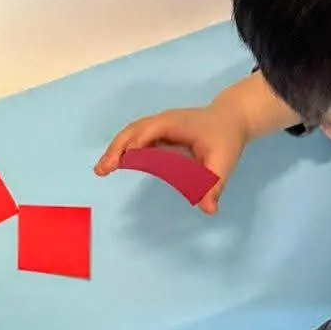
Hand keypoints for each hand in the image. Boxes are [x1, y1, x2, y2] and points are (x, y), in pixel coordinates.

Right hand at [95, 103, 246, 214]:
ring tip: (101, 171)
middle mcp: (163, 122)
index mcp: (177, 124)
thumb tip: (209, 210)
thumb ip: (214, 186)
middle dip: (117, 148)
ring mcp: (158, 126)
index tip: (127, 160)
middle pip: (134, 130)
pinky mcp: (156, 133)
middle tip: (102, 170)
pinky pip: (135, 139)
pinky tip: (114, 165)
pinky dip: (122, 151)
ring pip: (130, 134)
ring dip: (115, 150)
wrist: (229, 119)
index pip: (152, 129)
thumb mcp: (224, 163)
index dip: (138, 142)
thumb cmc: (225, 139)